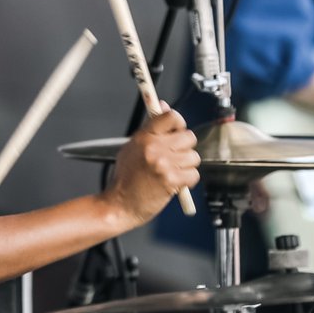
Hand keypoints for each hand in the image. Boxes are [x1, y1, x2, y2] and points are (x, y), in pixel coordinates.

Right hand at [103, 104, 199, 227]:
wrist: (119, 205)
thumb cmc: (125, 179)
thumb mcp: (132, 148)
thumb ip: (150, 129)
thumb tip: (163, 107)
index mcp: (144, 137)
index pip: (171, 116)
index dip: (178, 123)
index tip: (177, 130)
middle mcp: (154, 148)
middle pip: (188, 136)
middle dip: (185, 147)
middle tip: (175, 156)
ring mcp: (163, 164)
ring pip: (193, 156)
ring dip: (187, 165)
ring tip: (172, 171)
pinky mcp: (171, 181)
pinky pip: (194, 174)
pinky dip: (188, 180)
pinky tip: (176, 182)